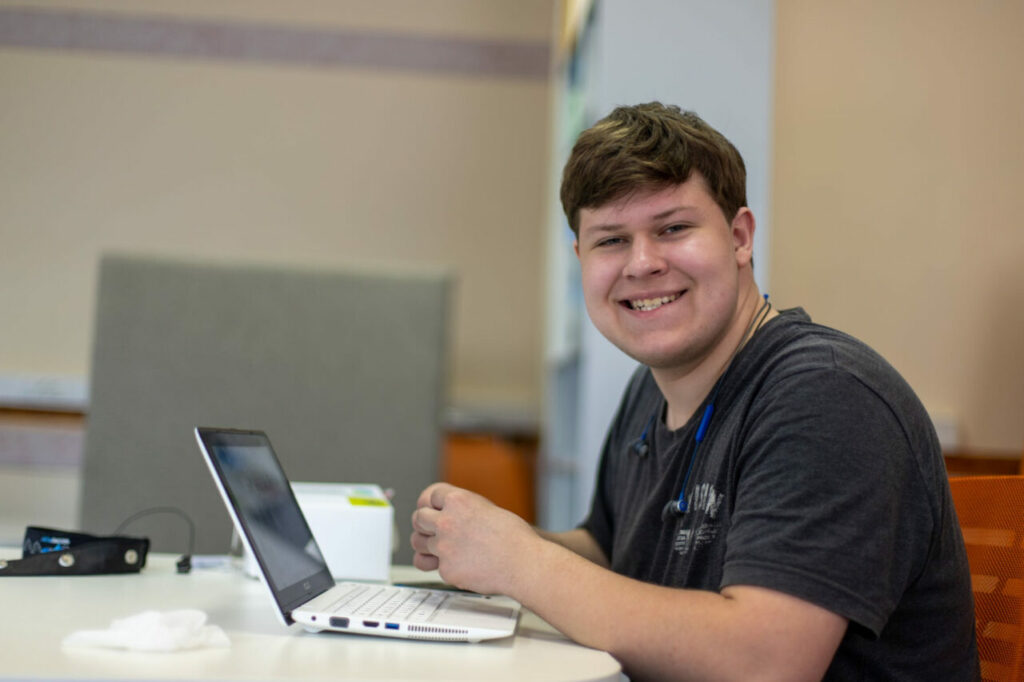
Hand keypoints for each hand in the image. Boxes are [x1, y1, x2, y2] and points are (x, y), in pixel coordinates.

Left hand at [410, 482, 536, 595]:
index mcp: (458, 501)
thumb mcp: (487, 509)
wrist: (522, 564)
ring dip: (425, 543)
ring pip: (417, 541)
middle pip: (418, 517)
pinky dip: (442, 565)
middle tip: (431, 529)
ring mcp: (443, 547)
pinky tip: (455, 563)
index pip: (431, 494)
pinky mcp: (445, 569)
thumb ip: (463, 510)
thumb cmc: (513, 537)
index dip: (431, 502)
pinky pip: (433, 565)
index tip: (430, 507)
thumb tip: (447, 513)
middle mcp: (446, 521)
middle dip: (424, 523)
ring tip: (439, 547)